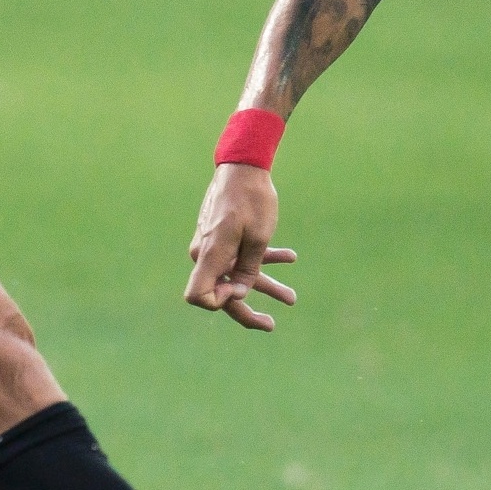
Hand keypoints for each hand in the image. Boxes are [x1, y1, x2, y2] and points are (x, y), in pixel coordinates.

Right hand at [184, 162, 298, 332]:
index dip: (221, 303)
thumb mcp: (259, 238)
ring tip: (291, 298)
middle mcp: (206, 253)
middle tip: (271, 325)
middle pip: (221, 294)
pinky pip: (239, 256)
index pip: (198, 296)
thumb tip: (238, 295)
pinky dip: (261, 260)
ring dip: (264, 286)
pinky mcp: (222, 237)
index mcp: (210, 255)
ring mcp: (213, 245)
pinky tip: (290, 258)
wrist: (244, 164)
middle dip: (247, 311)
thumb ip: (248, 270)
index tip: (243, 292)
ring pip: (235, 275)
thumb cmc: (252, 199)